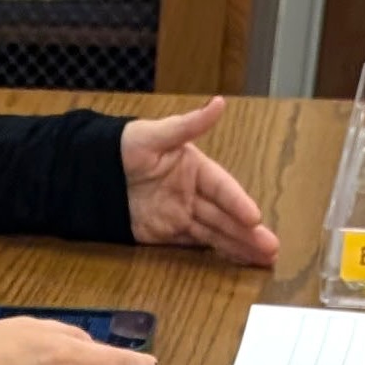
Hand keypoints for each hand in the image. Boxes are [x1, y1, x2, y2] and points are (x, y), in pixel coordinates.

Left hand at [121, 96, 277, 264]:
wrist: (92, 172)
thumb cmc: (125, 146)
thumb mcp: (154, 134)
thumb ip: (188, 125)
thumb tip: (218, 103)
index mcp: (196, 169)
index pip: (222, 188)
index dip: (238, 203)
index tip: (254, 218)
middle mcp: (194, 193)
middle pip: (225, 216)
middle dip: (249, 233)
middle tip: (272, 249)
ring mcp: (181, 215)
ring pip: (215, 233)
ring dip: (240, 246)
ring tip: (266, 259)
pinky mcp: (166, 233)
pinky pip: (194, 245)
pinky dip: (216, 254)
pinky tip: (238, 262)